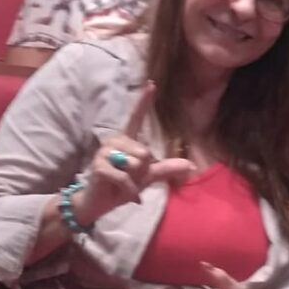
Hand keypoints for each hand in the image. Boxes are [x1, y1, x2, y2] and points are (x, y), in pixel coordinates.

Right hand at [71, 82, 195, 223]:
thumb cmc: (120, 187)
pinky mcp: (99, 166)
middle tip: (129, 179)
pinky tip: (124, 194)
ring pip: (136, 164)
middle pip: (145, 152)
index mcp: (126, 140)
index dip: (144, 101)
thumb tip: (191, 165)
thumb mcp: (146, 179)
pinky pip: (125, 178)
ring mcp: (105, 152)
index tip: (152, 84)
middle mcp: (115, 141)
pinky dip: (129, 190)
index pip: (136, 118)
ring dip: (134, 181)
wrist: (97, 204)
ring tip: (123, 185)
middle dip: (142, 171)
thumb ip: (165, 169)